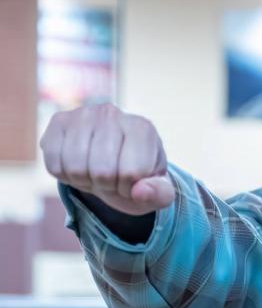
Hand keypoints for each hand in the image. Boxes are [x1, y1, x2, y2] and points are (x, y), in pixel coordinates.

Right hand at [40, 103, 174, 215]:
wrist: (111, 160)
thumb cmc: (138, 177)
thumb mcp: (157, 190)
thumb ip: (160, 194)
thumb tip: (140, 191)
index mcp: (143, 128)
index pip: (131, 173)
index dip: (129, 188)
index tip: (132, 180)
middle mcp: (112, 114)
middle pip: (101, 171)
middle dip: (107, 185)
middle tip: (111, 177)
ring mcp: (83, 114)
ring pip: (75, 168)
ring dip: (84, 181)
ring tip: (94, 170)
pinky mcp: (59, 121)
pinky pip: (54, 164)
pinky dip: (64, 175)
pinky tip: (77, 164)